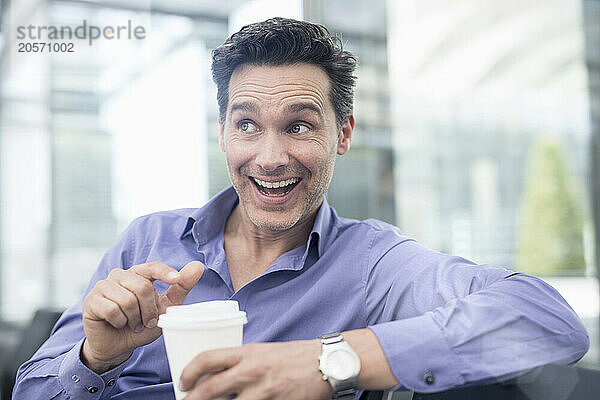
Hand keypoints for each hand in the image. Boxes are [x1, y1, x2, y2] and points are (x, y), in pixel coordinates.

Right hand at [82, 261, 203, 372]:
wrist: (118, 346)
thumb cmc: (142, 324)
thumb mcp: (166, 307)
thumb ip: (180, 287)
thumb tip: (198, 266)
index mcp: (139, 274)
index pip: (153, 267)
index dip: (165, 272)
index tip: (176, 279)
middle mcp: (120, 275)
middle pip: (142, 287)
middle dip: (149, 310)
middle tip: (146, 321)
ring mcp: (104, 285)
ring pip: (128, 299)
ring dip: (134, 318)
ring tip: (131, 323)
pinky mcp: (92, 299)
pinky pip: (113, 309)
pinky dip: (120, 322)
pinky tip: (117, 324)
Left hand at [179, 340, 332, 399]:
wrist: (325, 362)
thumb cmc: (293, 357)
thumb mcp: (262, 351)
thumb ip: (240, 363)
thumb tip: (217, 377)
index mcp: (246, 353)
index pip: (207, 358)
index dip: (188, 372)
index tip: (183, 383)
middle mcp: (251, 371)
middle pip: (209, 390)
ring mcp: (263, 391)